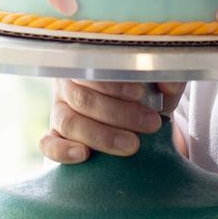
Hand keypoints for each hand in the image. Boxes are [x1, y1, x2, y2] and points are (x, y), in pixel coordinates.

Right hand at [40, 79, 186, 163]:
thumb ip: (166, 76)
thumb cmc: (146, 93)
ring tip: (132, 145)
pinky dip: (61, 151)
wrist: (138, 117)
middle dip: (119, 114)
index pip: (92, 69)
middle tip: (151, 125)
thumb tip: (169, 84)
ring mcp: (59, 111)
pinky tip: (84, 155)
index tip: (141, 95)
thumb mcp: (159, 81)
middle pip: (83, 99)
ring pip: (69, 122)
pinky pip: (48, 144)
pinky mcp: (56, 137)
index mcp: (88, 62)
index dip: (114, 84)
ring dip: (101, 135)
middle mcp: (68, 85)